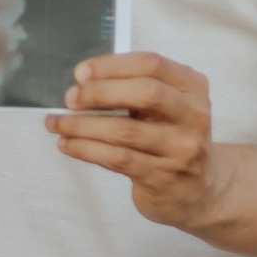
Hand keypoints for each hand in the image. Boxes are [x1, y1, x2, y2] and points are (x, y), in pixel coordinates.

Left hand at [46, 53, 223, 229]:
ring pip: (125, 131)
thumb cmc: (171, 140)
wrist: (198, 191)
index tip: (81, 72)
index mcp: (192, 88)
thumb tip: (84, 81)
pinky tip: (68, 144)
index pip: (152, 65)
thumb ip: (134, 89)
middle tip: (70, 98)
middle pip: (145, 93)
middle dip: (100, 92)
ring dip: (82, 126)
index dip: (112, 65)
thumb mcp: (165, 108)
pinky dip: (86, 149)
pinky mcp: (163, 177)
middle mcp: (193, 116)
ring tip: (57, 123)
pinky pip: (117, 158)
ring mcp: (181, 149)